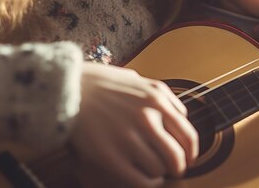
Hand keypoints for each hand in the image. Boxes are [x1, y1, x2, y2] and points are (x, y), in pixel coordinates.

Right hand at [72, 62, 197, 186]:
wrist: (67, 89)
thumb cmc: (101, 84)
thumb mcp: (139, 80)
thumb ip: (164, 96)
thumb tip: (182, 115)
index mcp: (156, 100)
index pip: (188, 135)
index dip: (192, 152)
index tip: (189, 158)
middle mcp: (146, 119)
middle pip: (176, 156)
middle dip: (180, 167)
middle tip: (176, 170)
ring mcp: (128, 138)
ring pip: (159, 169)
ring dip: (160, 174)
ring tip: (155, 172)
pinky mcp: (110, 156)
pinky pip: (138, 179)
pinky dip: (146, 183)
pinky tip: (143, 178)